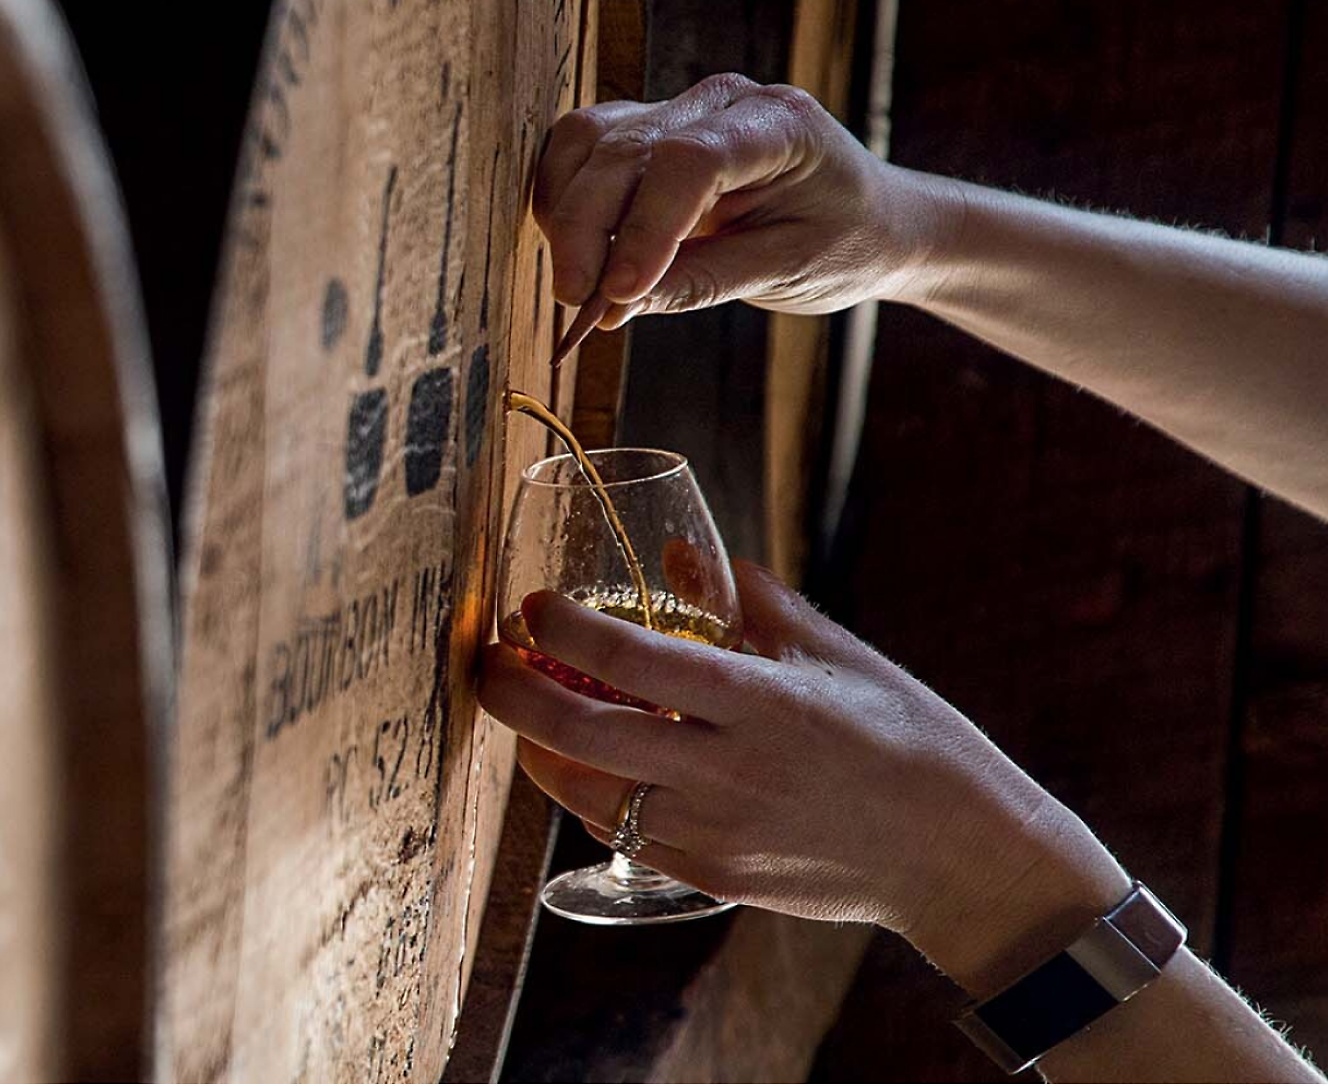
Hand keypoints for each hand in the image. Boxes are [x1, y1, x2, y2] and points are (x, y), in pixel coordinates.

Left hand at [478, 561, 1129, 989]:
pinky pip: (626, 833)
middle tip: (488, 661)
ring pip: (587, 793)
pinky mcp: (713, 877)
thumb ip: (751, 600)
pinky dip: (596, 795)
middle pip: (580, 734)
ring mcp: (715, 834)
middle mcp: (726, 771)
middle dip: (511, 695)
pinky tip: (598, 765)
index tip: (530, 607)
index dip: (563, 628)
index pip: (631, 657)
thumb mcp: (837, 654)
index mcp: (760, 702)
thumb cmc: (906, 737)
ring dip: (541, 750)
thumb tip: (683, 555)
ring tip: (530, 714)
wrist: (954, 854)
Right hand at [534, 74, 943, 325]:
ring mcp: (680, 109)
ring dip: (567, 215)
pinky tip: (575, 252)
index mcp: (777, 126)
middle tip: (578, 306)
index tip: (619, 293)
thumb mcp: (785, 273)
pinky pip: (584, 150)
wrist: (866, 218)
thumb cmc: (842, 242)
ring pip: (590, 142)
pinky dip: (564, 200)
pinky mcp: (650, 132)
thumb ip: (701, 282)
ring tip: (577, 286)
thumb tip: (614, 306)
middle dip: (589, 231)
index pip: (690, 160)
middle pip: (626, 150)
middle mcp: (722, 102)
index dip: (646, 227)